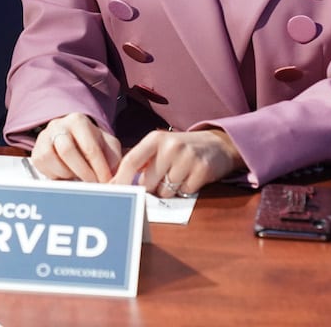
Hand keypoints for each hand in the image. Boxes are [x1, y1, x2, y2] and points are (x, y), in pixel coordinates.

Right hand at [29, 113, 122, 182]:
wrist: (71, 137)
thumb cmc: (91, 143)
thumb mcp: (107, 145)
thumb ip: (113, 158)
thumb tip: (113, 177)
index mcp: (78, 121)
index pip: (89, 147)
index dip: (99, 168)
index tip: (106, 182)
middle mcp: (58, 126)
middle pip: (67, 151)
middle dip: (83, 172)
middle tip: (93, 184)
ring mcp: (44, 138)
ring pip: (52, 160)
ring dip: (68, 174)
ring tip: (79, 176)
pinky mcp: (36, 153)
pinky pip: (44, 169)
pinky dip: (57, 177)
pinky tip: (67, 175)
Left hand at [111, 128, 242, 196]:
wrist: (217, 144)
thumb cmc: (180, 148)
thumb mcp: (159, 146)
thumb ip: (141, 160)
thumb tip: (117, 182)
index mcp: (155, 138)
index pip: (131, 161)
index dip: (120, 179)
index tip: (113, 191)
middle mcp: (170, 146)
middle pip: (147, 182)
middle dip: (149, 187)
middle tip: (160, 178)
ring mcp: (187, 158)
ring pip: (165, 191)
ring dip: (168, 190)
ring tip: (177, 175)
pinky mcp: (202, 171)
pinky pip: (183, 192)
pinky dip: (184, 190)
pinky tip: (189, 177)